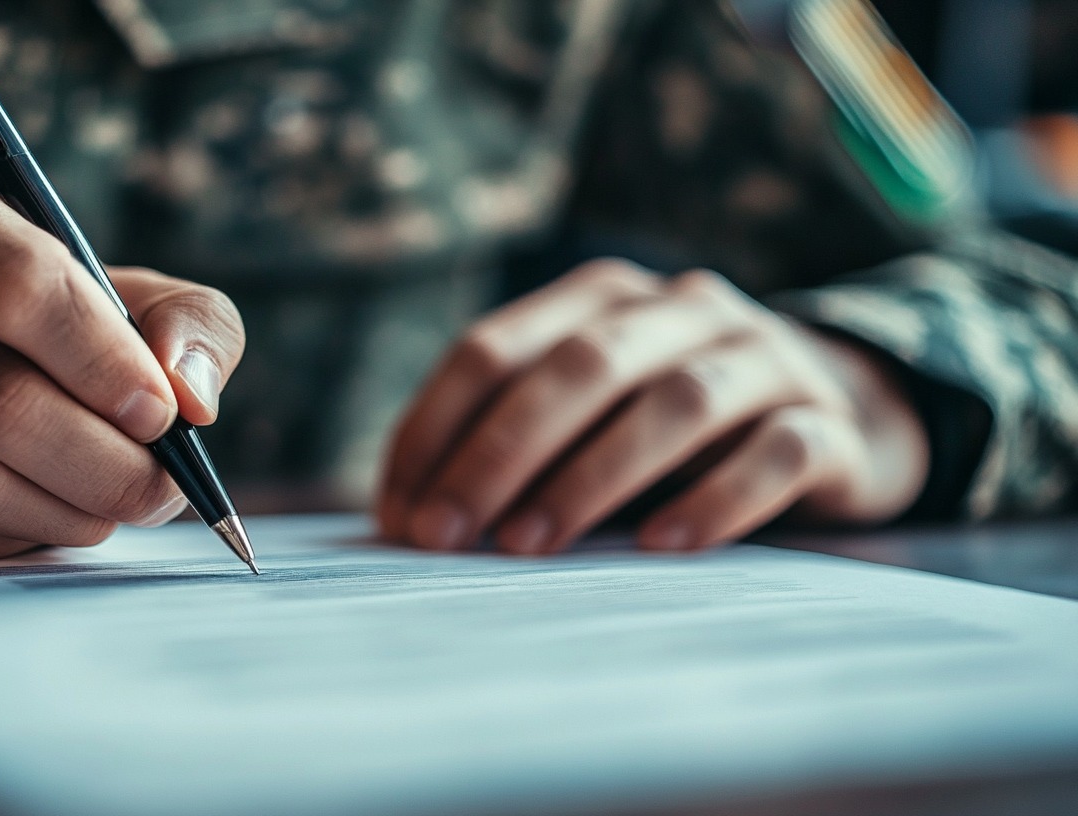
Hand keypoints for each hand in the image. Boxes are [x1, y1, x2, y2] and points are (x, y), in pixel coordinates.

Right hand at [0, 182, 243, 560]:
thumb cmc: (60, 322)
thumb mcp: (138, 296)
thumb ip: (191, 325)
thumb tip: (192, 394)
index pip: (19, 286)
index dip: (102, 362)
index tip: (161, 414)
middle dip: (103, 462)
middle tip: (160, 490)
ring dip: (66, 510)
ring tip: (116, 505)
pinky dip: (17, 535)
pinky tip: (54, 514)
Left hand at [377, 259, 928, 553]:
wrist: (842, 414)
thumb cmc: (675, 427)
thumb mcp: (591, 413)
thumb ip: (514, 440)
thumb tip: (408, 516)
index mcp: (602, 297)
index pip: (494, 347)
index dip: (435, 429)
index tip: (400, 514)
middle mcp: (682, 308)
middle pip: (579, 366)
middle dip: (499, 453)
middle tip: (447, 537)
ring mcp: (763, 357)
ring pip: (675, 402)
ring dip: (592, 476)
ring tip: (531, 546)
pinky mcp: (827, 420)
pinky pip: (775, 452)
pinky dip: (716, 496)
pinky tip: (662, 545)